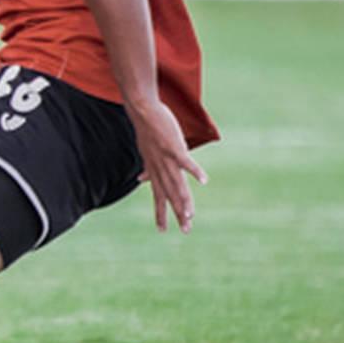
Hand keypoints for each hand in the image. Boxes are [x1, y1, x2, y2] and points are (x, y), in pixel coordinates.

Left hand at [130, 100, 206, 233]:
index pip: (158, 197)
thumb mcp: (144, 154)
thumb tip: (139, 180)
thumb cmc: (146, 132)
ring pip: (177, 183)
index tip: (162, 230)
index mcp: (154, 171)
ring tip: (190, 215)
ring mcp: (166, 159)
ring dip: (185, 199)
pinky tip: (204, 181)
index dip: (160, 214)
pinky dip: (195, 171)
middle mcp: (160, 169)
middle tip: (186, 230)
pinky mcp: (174, 148)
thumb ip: (146, 169)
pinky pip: (185, 162)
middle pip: (170, 195)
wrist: (142, 112)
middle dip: (178, 213)